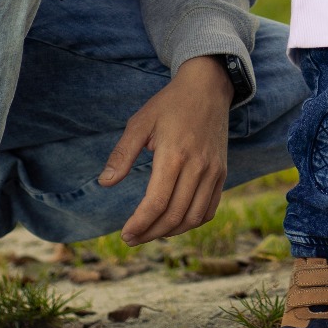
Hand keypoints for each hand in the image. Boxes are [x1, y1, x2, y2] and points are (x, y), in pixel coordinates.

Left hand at [98, 55, 233, 243]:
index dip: (139, 224)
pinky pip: (209, 210)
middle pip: (174, 215)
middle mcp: (198, 166)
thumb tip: (105, 183)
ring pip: (194, 218)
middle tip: (131, 239)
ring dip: (170, 232)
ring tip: (150, 233)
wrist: (207, 88)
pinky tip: (173, 223)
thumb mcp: (140, 123)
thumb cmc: (169, 104)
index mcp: (175, 154)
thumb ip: (122, 154)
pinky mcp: (221, 173)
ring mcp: (214, 172)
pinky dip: (191, 223)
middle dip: (150, 233)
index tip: (124, 235)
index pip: (156, 203)